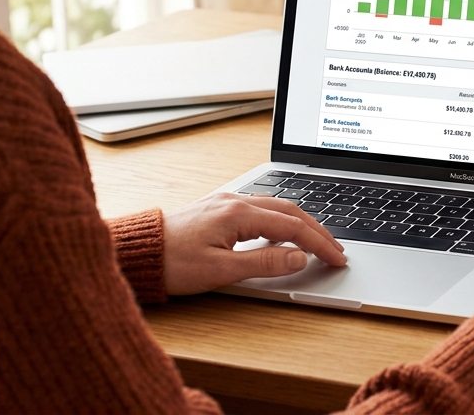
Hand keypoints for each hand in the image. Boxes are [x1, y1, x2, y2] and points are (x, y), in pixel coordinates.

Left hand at [161, 192, 347, 294]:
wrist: (136, 251)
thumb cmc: (171, 262)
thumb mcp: (220, 271)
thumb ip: (264, 263)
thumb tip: (299, 258)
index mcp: (239, 214)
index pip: (293, 228)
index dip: (319, 243)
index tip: (337, 257)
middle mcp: (236, 202)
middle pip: (290, 211)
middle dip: (317, 230)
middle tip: (336, 249)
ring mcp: (227, 202)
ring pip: (277, 207)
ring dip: (302, 222)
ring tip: (318, 240)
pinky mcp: (218, 208)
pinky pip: (262, 208)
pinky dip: (282, 219)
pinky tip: (284, 231)